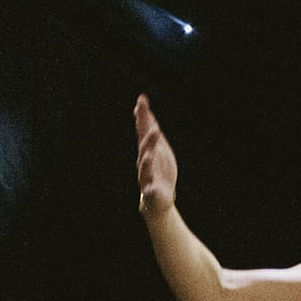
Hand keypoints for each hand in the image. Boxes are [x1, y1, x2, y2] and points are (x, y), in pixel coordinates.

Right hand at [134, 94, 177, 217]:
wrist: (158, 200)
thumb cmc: (158, 172)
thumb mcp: (158, 149)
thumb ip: (152, 131)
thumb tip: (145, 111)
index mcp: (147, 150)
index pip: (143, 130)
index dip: (143, 116)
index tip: (142, 100)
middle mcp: (144, 161)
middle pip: (144, 145)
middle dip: (147, 134)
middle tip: (153, 123)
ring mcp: (146, 177)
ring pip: (144, 166)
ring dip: (147, 158)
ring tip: (150, 153)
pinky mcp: (151, 192)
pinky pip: (149, 190)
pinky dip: (150, 188)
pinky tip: (151, 187)